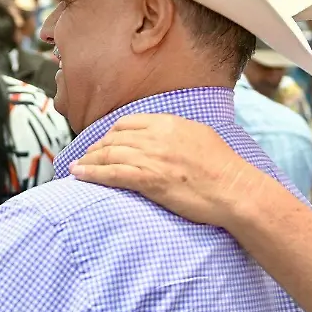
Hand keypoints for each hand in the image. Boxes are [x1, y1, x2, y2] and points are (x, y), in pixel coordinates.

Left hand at [68, 113, 267, 227]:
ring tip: (76, 167)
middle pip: (114, 138)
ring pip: (108, 154)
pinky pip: (111, 173)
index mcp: (168, 123)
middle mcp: (156, 136)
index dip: (111, 133)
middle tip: (85, 157)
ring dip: (88, 161)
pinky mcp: (148, 179)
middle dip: (95, 147)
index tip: (103, 142)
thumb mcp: (200, 136)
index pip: (128, 122)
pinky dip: (91, 174)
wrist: (234, 189)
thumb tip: (164, 134)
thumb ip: (176, 132)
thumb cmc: (224, 169)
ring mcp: (151, 157)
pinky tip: (79, 176)